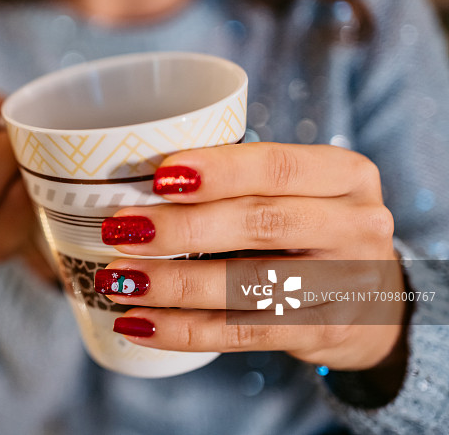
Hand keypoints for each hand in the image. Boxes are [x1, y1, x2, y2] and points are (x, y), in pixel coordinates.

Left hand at [98, 142, 405, 370]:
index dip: (217, 171)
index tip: (158, 176)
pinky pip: (242, 332)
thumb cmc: (314, 230)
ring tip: (117, 280)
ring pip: (247, 283)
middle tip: (121, 230)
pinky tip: (137, 324)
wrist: (380, 303)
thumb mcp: (302, 192)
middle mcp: (355, 225)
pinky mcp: (323, 332)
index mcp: (345, 175)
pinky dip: (183, 330)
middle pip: (260, 223)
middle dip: (181, 228)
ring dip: (172, 283)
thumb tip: (136, 186)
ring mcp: (345, 283)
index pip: (278, 165)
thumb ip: (243, 185)